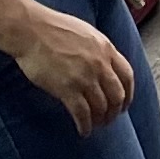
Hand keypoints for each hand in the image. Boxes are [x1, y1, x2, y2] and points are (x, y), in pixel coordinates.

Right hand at [8, 1, 134, 132]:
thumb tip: (104, 63)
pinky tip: (83, 130)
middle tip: (109, 118)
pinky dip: (85, 126)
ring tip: (94, 124)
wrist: (31, 29)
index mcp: (105, 48)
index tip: (124, 103)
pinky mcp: (68, 89)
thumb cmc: (52, 28)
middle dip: (115, 111)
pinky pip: (83, 114)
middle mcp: (99, 64)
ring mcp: (84, 77)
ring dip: (100, 120)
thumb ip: (98, 49)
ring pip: (101, 107)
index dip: (128, 94)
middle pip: (117, 95)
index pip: (127, 76)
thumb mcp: (85, 32)